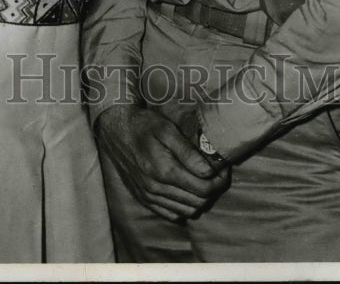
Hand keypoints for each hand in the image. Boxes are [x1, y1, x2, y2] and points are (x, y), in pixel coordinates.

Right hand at [94, 104, 229, 221]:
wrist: (115, 130)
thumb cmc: (143, 125)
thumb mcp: (166, 130)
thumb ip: (188, 152)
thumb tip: (209, 172)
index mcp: (164, 171)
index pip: (203, 189)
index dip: (219, 181)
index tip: (223, 168)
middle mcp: (156, 189)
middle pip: (197, 202)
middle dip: (212, 190)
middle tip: (216, 173)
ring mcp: (149, 197)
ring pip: (186, 211)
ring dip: (199, 199)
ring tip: (201, 179)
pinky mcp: (143, 199)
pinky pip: (171, 214)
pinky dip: (183, 206)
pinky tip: (185, 189)